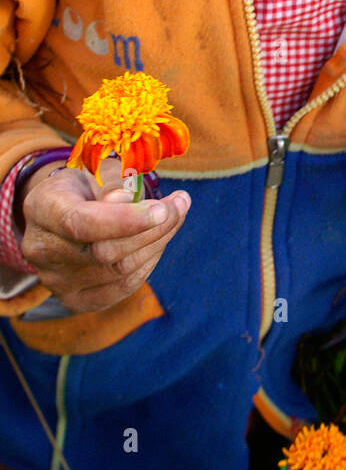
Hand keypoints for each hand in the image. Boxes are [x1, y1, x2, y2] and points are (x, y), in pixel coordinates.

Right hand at [18, 155, 189, 312]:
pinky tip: (157, 240)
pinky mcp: (75, 299)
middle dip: (153, 229)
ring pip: (119, 271)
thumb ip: (113, 181)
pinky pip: (122, 287)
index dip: (124, 220)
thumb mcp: (98, 169)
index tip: (162, 209)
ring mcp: (56, 280)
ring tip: (174, 215)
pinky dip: (148, 262)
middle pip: (104, 251)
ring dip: (158, 242)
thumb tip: (127, 199)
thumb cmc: (86, 185)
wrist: (64, 212)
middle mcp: (42, 248)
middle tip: (180, 203)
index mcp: (42, 207)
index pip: (79, 222)